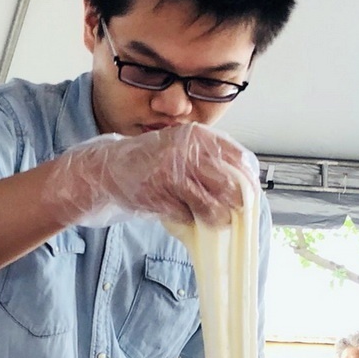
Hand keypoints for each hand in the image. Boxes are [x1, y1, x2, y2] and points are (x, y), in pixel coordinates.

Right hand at [45, 123, 257, 227]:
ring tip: (215, 220)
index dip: (249, 181)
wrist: (106, 169)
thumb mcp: (181, 149)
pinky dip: (188, 220)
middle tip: (234, 213)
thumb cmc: (149, 162)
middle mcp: (187, 151)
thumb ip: (208, 159)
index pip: (239, 159)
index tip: (252, 196)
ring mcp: (172, 173)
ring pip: (212, 205)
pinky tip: (181, 215)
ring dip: (216, 218)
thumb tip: (244, 183)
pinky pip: (187, 216)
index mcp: (196, 136)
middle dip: (236, 204)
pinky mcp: (159, 195)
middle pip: (230, 185)